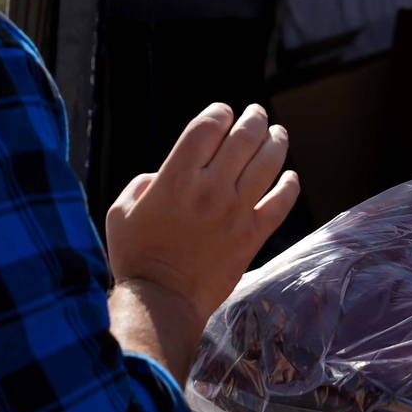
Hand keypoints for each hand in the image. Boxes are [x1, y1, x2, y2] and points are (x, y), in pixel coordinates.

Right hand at [105, 104, 299, 376]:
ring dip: (276, 142)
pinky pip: (281, 202)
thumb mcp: (122, 211)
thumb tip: (164, 175)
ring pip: (267, 164)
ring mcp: (236, 211)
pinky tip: (290, 176)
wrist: (163, 300)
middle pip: (242, 139)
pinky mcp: (253, 235)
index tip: (224, 111)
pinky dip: (289, 185)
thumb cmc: (136, 256)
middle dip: (252, 119)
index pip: (206, 129)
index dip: (218, 113)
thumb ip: (143, 184)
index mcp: (176, 179)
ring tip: (278, 133)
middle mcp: (210, 189)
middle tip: (256, 114)